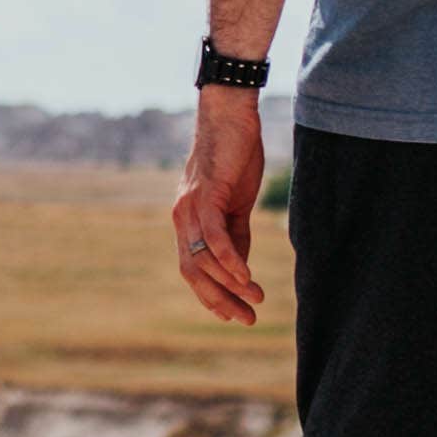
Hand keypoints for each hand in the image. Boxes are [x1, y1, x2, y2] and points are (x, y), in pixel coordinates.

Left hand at [170, 92, 268, 324]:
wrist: (230, 117)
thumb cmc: (234, 157)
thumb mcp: (237, 205)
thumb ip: (236, 235)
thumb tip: (240, 268)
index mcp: (186, 222)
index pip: (193, 269)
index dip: (211, 295)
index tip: (233, 314)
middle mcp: (181, 218)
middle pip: (193, 272)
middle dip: (219, 300)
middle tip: (245, 319)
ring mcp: (189, 207)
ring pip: (203, 258)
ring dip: (231, 284)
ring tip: (256, 298)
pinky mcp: (205, 195)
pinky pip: (213, 236)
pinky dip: (229, 259)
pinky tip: (245, 276)